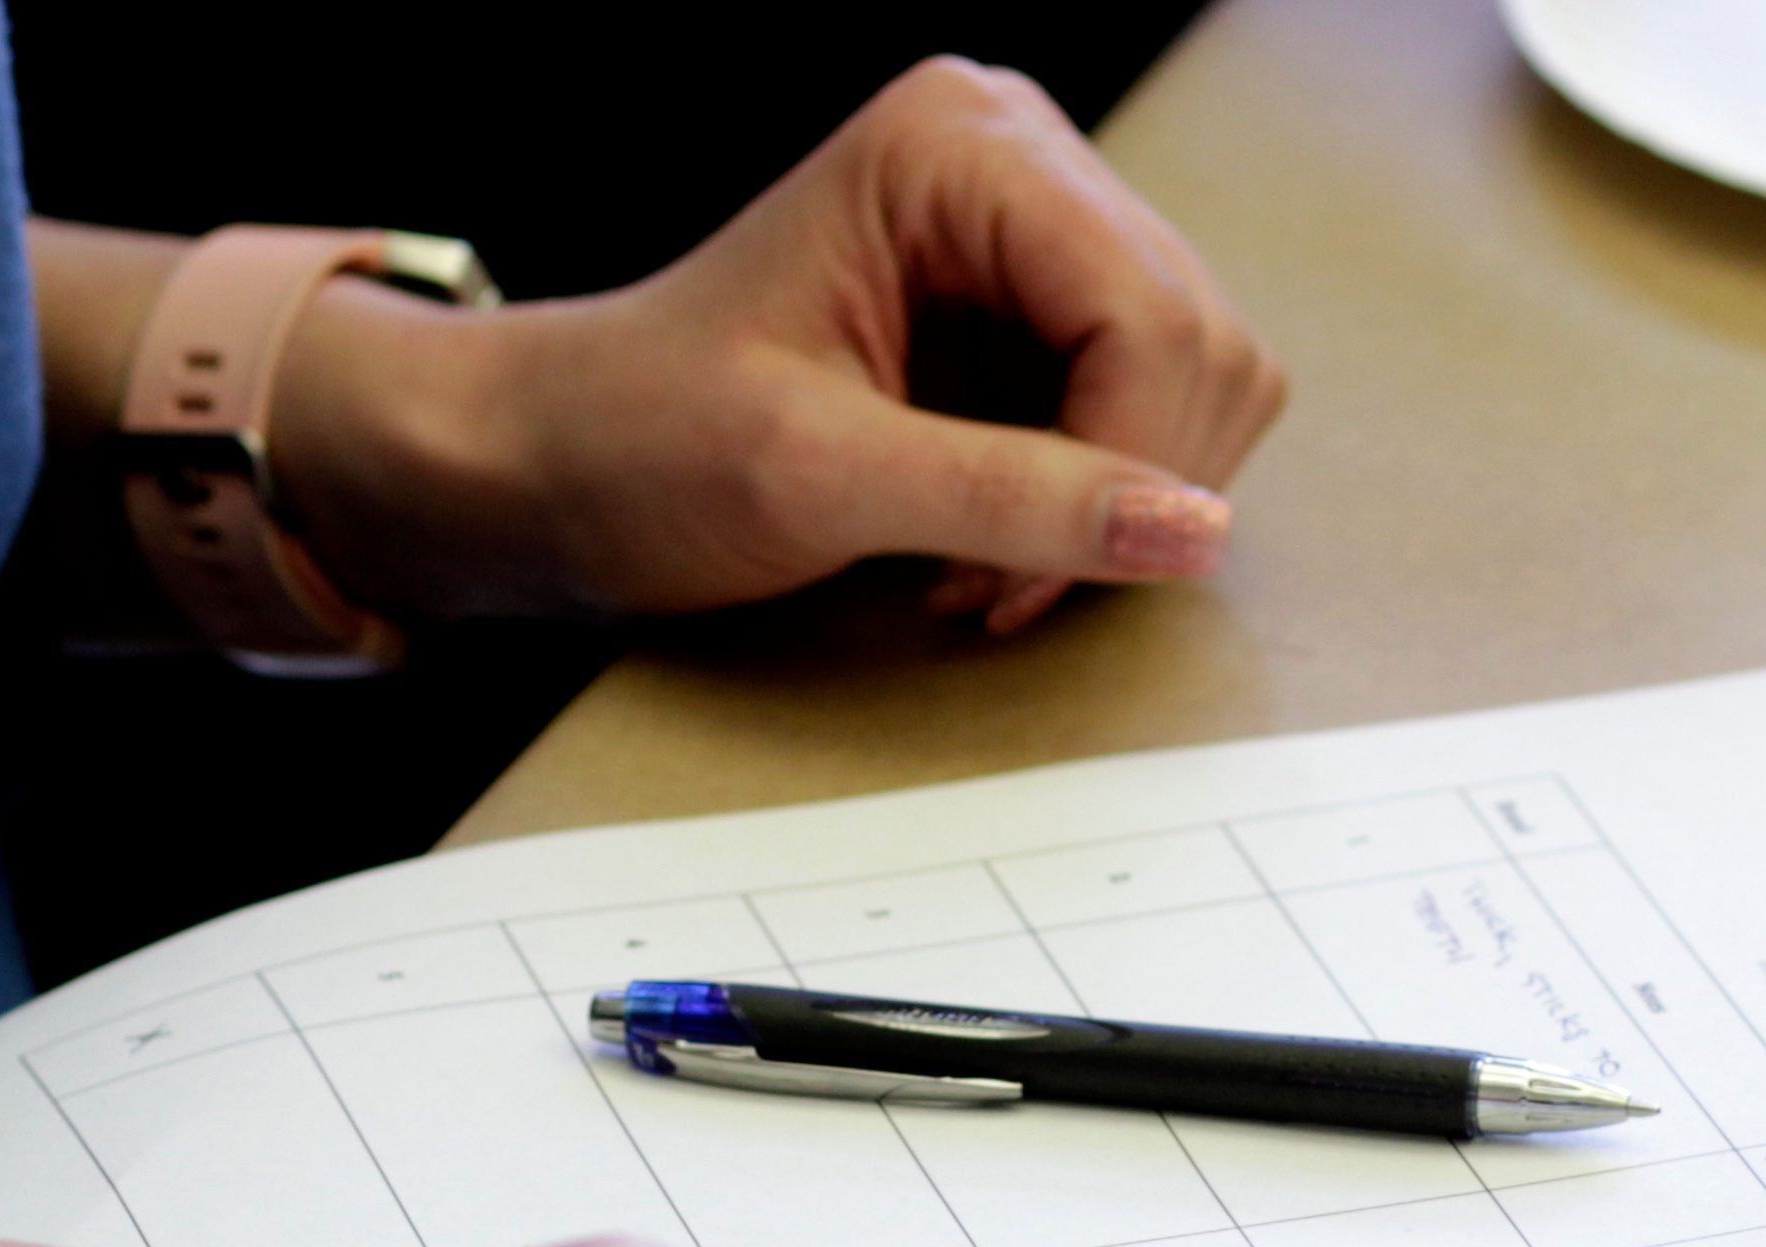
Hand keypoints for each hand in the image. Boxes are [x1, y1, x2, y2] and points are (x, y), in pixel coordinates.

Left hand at [275, 57, 1286, 634]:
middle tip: (997, 581)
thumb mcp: (817, 476)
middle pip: (1198, 342)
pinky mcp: (1045, 314)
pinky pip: (1164, 415)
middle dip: (1124, 488)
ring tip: (986, 563)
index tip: (1028, 578)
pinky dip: (1103, 502)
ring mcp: (1042, 234)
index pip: (1148, 311)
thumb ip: (1013, 498)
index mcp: (960, 147)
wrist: (561, 462)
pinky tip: (1000, 538)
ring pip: (1204, 383)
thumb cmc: (645, 439)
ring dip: (1118, 506)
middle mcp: (1019, 160)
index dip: (1127, 463)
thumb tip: (1194, 537)